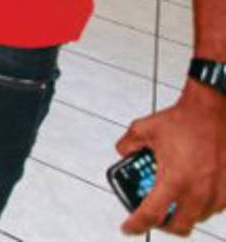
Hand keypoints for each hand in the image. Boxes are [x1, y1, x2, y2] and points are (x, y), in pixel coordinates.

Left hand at [117, 80, 225, 235]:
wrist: (213, 110)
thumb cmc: (183, 120)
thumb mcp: (144, 129)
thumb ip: (128, 143)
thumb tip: (123, 152)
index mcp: (173, 181)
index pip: (150, 215)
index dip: (136, 225)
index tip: (128, 229)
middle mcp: (197, 192)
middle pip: (178, 226)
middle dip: (163, 225)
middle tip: (154, 216)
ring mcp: (217, 193)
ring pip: (199, 218)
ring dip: (184, 214)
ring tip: (173, 201)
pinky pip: (215, 207)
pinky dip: (202, 205)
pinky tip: (193, 191)